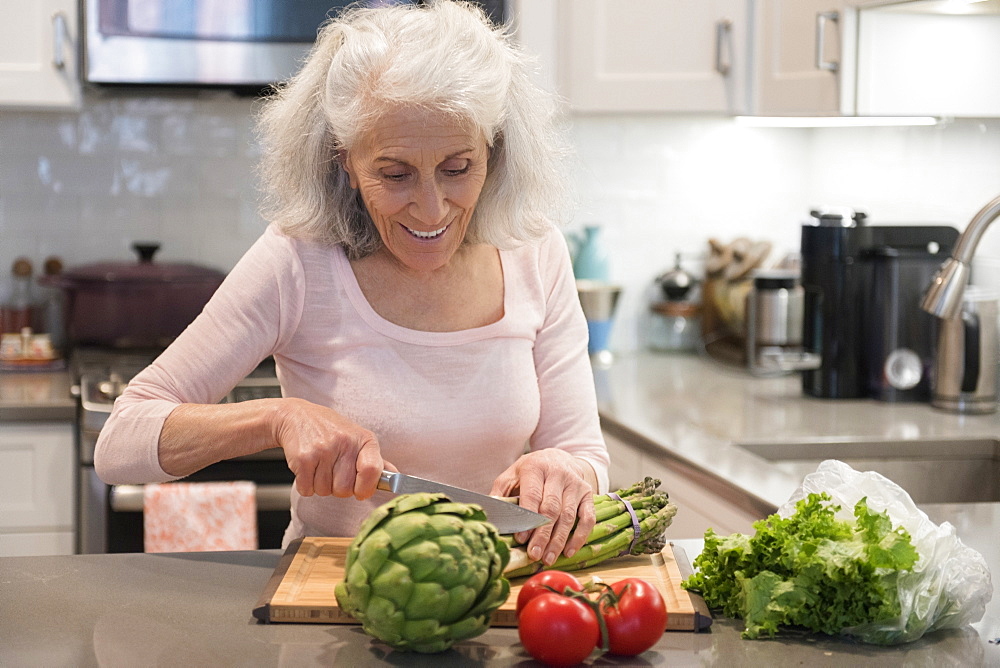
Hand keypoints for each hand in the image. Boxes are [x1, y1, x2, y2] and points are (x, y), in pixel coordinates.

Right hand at [272, 398, 386, 499]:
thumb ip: (376, 460)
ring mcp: (323, 450)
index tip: (361, 491)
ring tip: (320, 466)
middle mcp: (345, 443)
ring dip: (320, 486)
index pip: (372, 471)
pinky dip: (306, 485)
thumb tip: (397, 478)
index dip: (366, 488)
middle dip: (338, 488)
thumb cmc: (330, 430)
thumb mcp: (357, 438)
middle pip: (345, 490)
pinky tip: (308, 468)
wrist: (296, 416)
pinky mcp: (303, 458)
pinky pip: (307, 489)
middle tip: (333, 471)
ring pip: (325, 491)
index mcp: (364, 439)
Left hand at [490, 449, 595, 565]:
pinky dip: (579, 536)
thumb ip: (500, 493)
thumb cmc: (531, 471)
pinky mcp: (588, 493)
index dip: (527, 519)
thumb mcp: (512, 475)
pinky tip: (569, 551)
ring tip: (548, 558)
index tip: (521, 539)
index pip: (532, 495)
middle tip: (534, 554)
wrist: (559, 457)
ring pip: (568, 516)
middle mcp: (558, 474)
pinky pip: (587, 518)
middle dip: (542, 534)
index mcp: (535, 467)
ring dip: (558, 540)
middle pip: (551, 509)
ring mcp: (575, 484)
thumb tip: (490, 514)